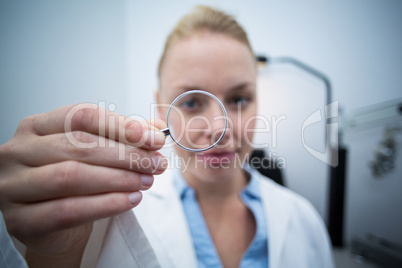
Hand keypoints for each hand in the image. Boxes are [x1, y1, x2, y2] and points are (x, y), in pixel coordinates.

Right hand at [0, 104, 166, 266]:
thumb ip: (123, 138)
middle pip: (79, 146)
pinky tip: (130, 200)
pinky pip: (68, 211)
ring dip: (118, 179)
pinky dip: (106, 205)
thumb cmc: (75, 180)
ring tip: (146, 181)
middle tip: (156, 163)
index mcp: (35, 126)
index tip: (154, 138)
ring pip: (72, 176)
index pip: (81, 116)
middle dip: (126, 155)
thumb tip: (155, 129)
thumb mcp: (96, 153)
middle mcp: (18, 152)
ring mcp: (13, 186)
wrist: (53, 224)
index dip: (122, 126)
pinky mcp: (21, 220)